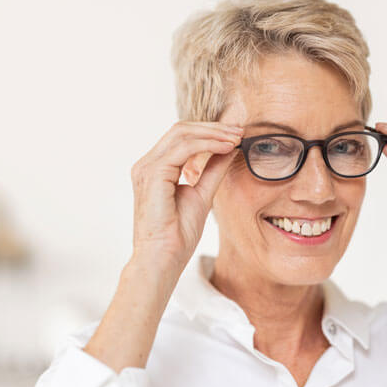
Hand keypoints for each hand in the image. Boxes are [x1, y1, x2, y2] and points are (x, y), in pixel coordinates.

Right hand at [129, 121, 241, 274]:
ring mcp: (147, 168)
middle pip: (181, 129)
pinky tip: (227, 147)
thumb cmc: (177, 234)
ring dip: (213, 133)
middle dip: (214, 127)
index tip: (236, 135)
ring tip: (236, 138)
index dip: (210, 132)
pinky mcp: (153, 174)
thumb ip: (212, 170)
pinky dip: (208, 144)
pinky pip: (183, 148)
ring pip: (181, 133)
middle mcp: (147, 164)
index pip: (181, 137)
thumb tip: (229, 149)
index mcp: (155, 169)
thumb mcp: (202, 194)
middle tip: (240, 131)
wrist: (163, 258)